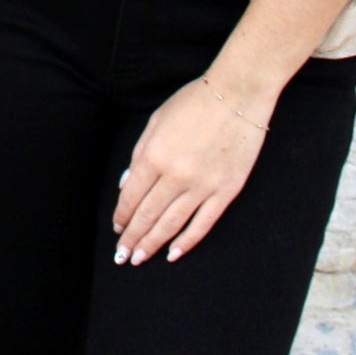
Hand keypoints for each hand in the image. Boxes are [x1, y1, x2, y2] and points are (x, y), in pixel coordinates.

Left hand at [112, 77, 269, 267]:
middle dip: (133, 238)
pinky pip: (202, 224)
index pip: (132, 196)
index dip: (122, 216)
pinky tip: (173, 254)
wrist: (238, 95)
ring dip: (153, 244)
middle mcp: (175, 175)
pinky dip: (186, 241)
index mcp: (154, 155)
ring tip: (140, 259)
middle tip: (122, 256)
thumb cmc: (194, 102)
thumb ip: (139, 153)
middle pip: (148, 214)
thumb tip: (127, 185)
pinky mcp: (225, 192)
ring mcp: (202, 186)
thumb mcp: (157, 120)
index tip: (117, 230)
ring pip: (172, 224)